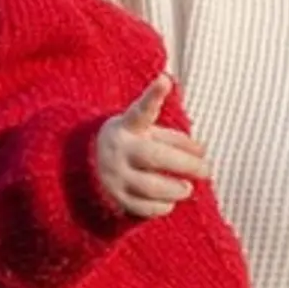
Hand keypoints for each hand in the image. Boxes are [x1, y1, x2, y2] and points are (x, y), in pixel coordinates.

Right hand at [94, 74, 211, 219]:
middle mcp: (118, 149)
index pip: (141, 111)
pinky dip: (161, 206)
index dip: (153, 96)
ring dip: (175, 190)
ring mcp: (114, 175)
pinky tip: (169, 202)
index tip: (165, 80)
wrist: (82, 166)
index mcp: (127, 127)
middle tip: (206, 170)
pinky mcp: (114, 198)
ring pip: (151, 186)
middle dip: (185, 164)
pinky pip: (143, 207)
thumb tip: (202, 151)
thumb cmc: (130, 143)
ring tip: (187, 188)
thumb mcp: (146, 133)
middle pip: (155, 156)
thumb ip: (175, 138)